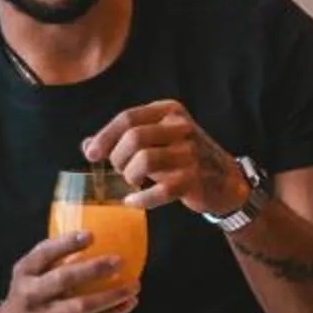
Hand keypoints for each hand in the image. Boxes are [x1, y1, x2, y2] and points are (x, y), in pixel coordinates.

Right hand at [0, 232, 136, 312]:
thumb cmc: (27, 301)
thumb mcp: (28, 279)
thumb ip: (52, 262)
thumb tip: (94, 238)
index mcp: (25, 273)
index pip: (43, 254)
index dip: (66, 243)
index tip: (91, 234)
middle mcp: (31, 295)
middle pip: (63, 279)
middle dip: (93, 269)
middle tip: (119, 260)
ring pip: (81, 305)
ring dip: (111, 295)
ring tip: (134, 286)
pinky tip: (128, 304)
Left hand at [85, 100, 250, 215]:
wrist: (225, 180)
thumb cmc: (182, 158)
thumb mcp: (156, 140)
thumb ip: (123, 139)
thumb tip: (87, 146)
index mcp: (170, 111)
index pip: (128, 118)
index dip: (105, 136)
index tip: (92, 155)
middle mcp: (182, 127)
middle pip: (134, 138)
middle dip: (118, 158)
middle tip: (121, 170)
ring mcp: (190, 153)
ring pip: (144, 161)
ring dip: (130, 176)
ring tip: (132, 182)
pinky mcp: (194, 178)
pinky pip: (159, 189)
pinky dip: (141, 199)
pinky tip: (135, 201)